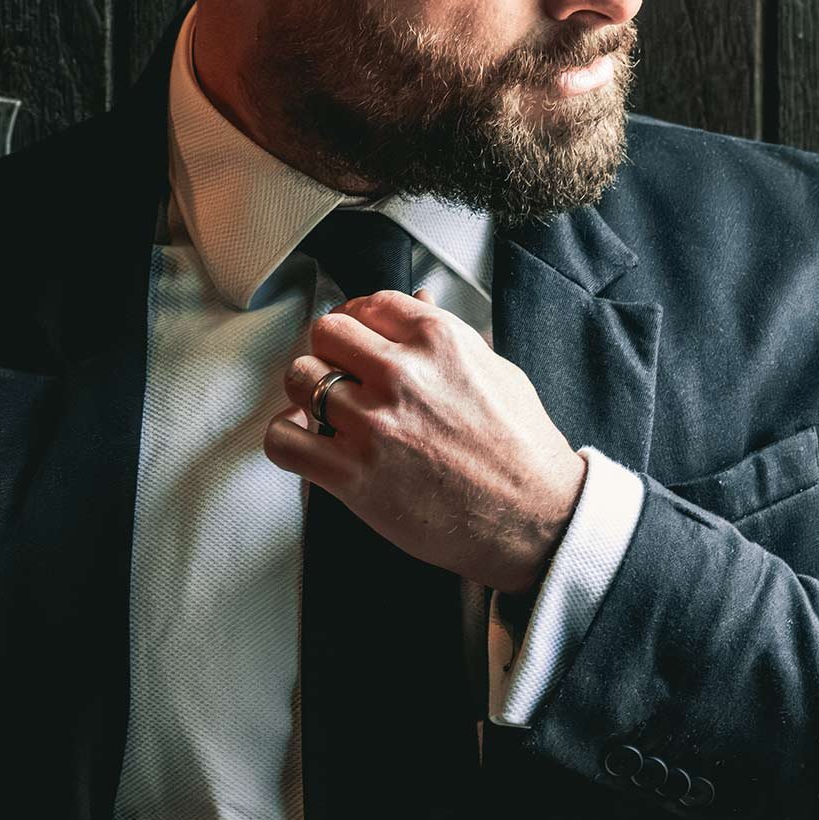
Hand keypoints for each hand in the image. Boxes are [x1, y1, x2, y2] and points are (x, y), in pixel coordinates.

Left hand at [264, 285, 587, 593]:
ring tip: (323, 410)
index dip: (357, 320)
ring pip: (300, 379)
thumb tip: (417, 299)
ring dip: (307, 393)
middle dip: (329, 351)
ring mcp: (375, 426)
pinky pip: (284, 441)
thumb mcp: (496, 371)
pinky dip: (285, 438)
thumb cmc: (522, 451)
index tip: (356, 340)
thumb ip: (447, 334)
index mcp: (439, 341)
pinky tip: (306, 441)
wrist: (535, 520)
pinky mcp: (354, 477)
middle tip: (339, 374)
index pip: (368, 304)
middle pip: (325, 333)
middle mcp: (403, 375)